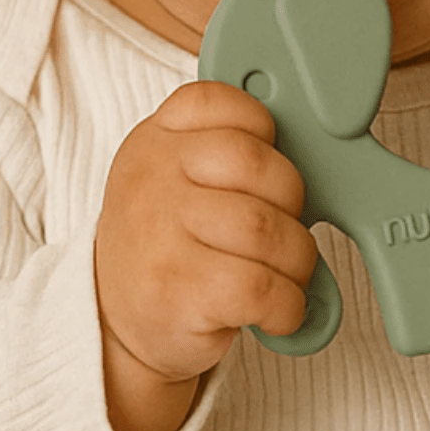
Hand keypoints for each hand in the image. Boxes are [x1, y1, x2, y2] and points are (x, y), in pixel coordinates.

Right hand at [94, 81, 316, 430]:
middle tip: (285, 230)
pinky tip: (278, 310)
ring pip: (268, 230)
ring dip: (297, 260)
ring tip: (285, 275)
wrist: (116, 327)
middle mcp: (151, 180)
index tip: (264, 167)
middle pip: (258, 165)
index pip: (220, 103)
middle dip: (292, 203)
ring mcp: (160, 236)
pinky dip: (289, 305)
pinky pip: (262, 288)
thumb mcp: (178, 179)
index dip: (263, 129)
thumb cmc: (170, 243)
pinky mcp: (177, 292)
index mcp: (156, 141)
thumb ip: (227, 151)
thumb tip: (313, 153)